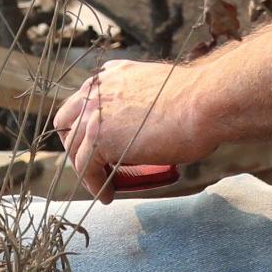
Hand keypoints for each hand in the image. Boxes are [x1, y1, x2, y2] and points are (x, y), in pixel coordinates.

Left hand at [53, 56, 209, 199]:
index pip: (81, 104)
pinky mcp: (98, 139)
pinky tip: (108, 195)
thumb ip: (137, 95)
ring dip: (87, 170)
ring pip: (75, 149)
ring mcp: (94, 114)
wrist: (203, 104)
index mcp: (110, 76)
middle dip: (78, 146)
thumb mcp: (155, 86)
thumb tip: (141, 115)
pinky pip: (86, 169)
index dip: (85, 126)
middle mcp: (96, 91)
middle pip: (68, 125)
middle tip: (95, 166)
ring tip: (103, 185)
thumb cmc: (194, 99)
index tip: (96, 144)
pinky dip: (95, 185)